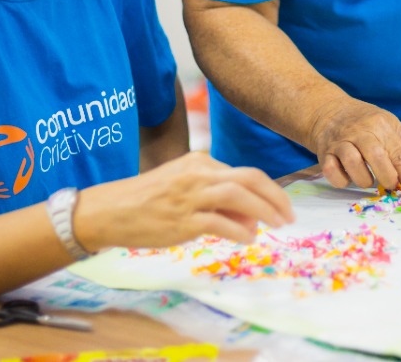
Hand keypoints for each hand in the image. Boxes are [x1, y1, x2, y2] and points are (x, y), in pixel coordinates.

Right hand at [76, 152, 294, 251]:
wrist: (111, 210)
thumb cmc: (148, 200)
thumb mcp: (183, 186)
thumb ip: (215, 197)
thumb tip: (251, 217)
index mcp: (199, 161)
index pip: (243, 173)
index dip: (265, 191)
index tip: (277, 207)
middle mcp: (198, 173)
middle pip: (249, 178)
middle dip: (275, 197)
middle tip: (289, 216)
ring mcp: (190, 195)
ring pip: (238, 196)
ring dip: (264, 211)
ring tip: (276, 226)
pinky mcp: (183, 219)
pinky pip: (220, 223)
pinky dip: (240, 231)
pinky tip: (247, 239)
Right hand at [308, 96, 400, 201]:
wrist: (329, 111)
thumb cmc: (367, 123)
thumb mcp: (394, 130)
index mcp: (382, 125)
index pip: (400, 155)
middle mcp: (361, 131)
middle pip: (378, 159)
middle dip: (387, 179)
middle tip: (390, 185)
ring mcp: (340, 141)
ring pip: (353, 165)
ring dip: (364, 180)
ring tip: (369, 180)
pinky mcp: (324, 152)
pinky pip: (332, 172)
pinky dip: (342, 181)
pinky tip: (349, 177)